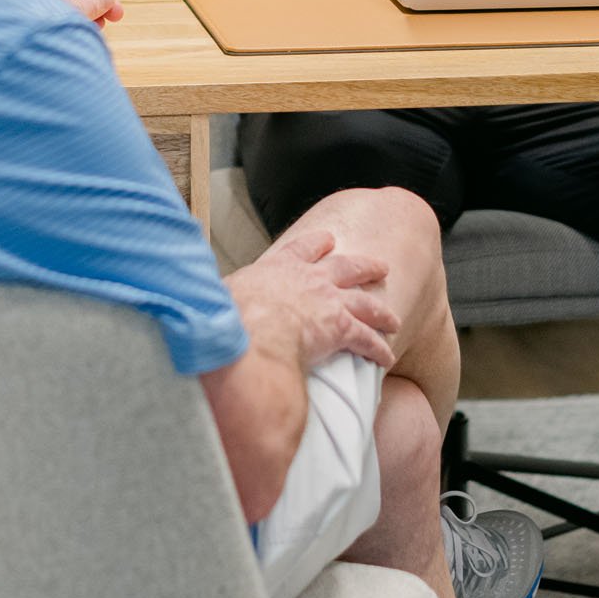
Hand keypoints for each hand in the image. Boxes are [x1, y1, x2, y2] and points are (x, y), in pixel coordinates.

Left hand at [13, 0, 124, 26]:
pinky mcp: (26, 9)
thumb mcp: (73, 9)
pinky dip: (70, 15)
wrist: (1, 41)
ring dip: (86, 8)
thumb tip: (107, 1)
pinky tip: (83, 29)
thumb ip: (94, 3)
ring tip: (100, 26)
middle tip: (115, 15)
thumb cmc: (33, 20)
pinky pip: (54, 6)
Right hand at [227, 226, 398, 371]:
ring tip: (393, 319)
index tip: (329, 239)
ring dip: (382, 312)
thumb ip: (224, 295)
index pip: (303, 249)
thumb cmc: (231, 318)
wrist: (251, 334)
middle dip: (366, 266)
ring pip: (366, 303)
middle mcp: (311, 279)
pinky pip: (367, 339)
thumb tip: (205, 298)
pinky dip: (379, 349)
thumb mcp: (221, 296)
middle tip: (382, 266)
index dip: (318, 244)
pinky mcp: (341, 328)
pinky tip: (387, 358)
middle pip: (347, 267)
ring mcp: (330, 302)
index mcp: (281, 268)